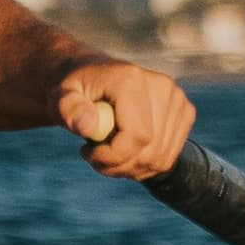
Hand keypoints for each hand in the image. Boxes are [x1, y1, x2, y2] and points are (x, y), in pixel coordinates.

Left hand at [51, 56, 191, 179]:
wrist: (92, 77)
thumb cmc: (74, 90)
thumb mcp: (60, 98)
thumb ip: (69, 110)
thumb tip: (88, 126)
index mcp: (132, 80)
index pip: (137, 136)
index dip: (113, 156)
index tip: (87, 153)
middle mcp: (162, 86)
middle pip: (150, 151)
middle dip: (118, 165)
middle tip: (93, 157)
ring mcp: (177, 99)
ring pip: (160, 159)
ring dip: (129, 168)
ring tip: (106, 153)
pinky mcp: (184, 112)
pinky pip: (168, 157)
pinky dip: (144, 165)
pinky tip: (125, 151)